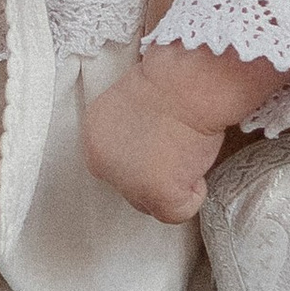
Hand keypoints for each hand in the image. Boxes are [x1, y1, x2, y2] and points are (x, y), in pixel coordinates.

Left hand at [82, 59, 226, 224]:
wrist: (189, 82)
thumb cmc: (172, 80)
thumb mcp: (131, 101)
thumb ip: (128, 132)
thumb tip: (146, 154)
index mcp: (93, 137)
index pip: (115, 166)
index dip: (144, 157)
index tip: (161, 140)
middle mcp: (101, 164)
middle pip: (130, 189)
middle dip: (155, 176)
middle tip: (176, 145)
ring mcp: (128, 183)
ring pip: (153, 203)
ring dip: (174, 184)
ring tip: (186, 150)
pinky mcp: (158, 195)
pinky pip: (181, 210)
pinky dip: (195, 193)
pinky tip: (195, 161)